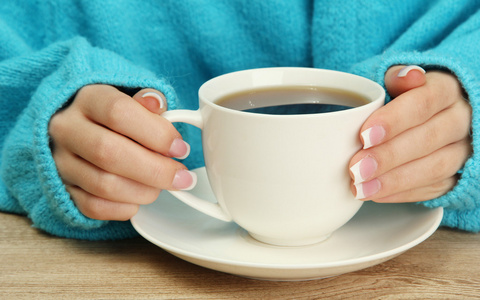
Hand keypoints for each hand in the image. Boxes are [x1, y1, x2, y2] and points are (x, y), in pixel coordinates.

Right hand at [49, 85, 194, 220]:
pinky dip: (123, 208)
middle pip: (109, 153)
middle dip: (155, 170)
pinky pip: (93, 207)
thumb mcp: (133, 98)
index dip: (156, 134)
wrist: (79, 129)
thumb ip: (149, 102)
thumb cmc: (115, 116)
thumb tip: (156, 104)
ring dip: (144, 191)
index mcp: (87, 99)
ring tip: (163, 186)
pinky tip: (139, 198)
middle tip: (182, 177)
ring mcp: (60, 162)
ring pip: (103, 184)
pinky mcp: (63, 188)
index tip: (180, 148)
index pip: (118, 113)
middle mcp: (67, 129)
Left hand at [349, 65, 471, 201]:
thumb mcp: (397, 78)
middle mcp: (461, 119)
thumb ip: (397, 78)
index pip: (424, 102)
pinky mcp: (458, 174)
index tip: (364, 135)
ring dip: (394, 181)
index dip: (394, 120)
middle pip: (428, 139)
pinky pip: (435, 188)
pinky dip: (402, 193)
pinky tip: (376, 195)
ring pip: (435, 167)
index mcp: (446, 88)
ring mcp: (463, 148)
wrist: (431, 112)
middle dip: (388, 156)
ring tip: (361, 188)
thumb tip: (406, 76)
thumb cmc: (404, 94)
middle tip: (356, 169)